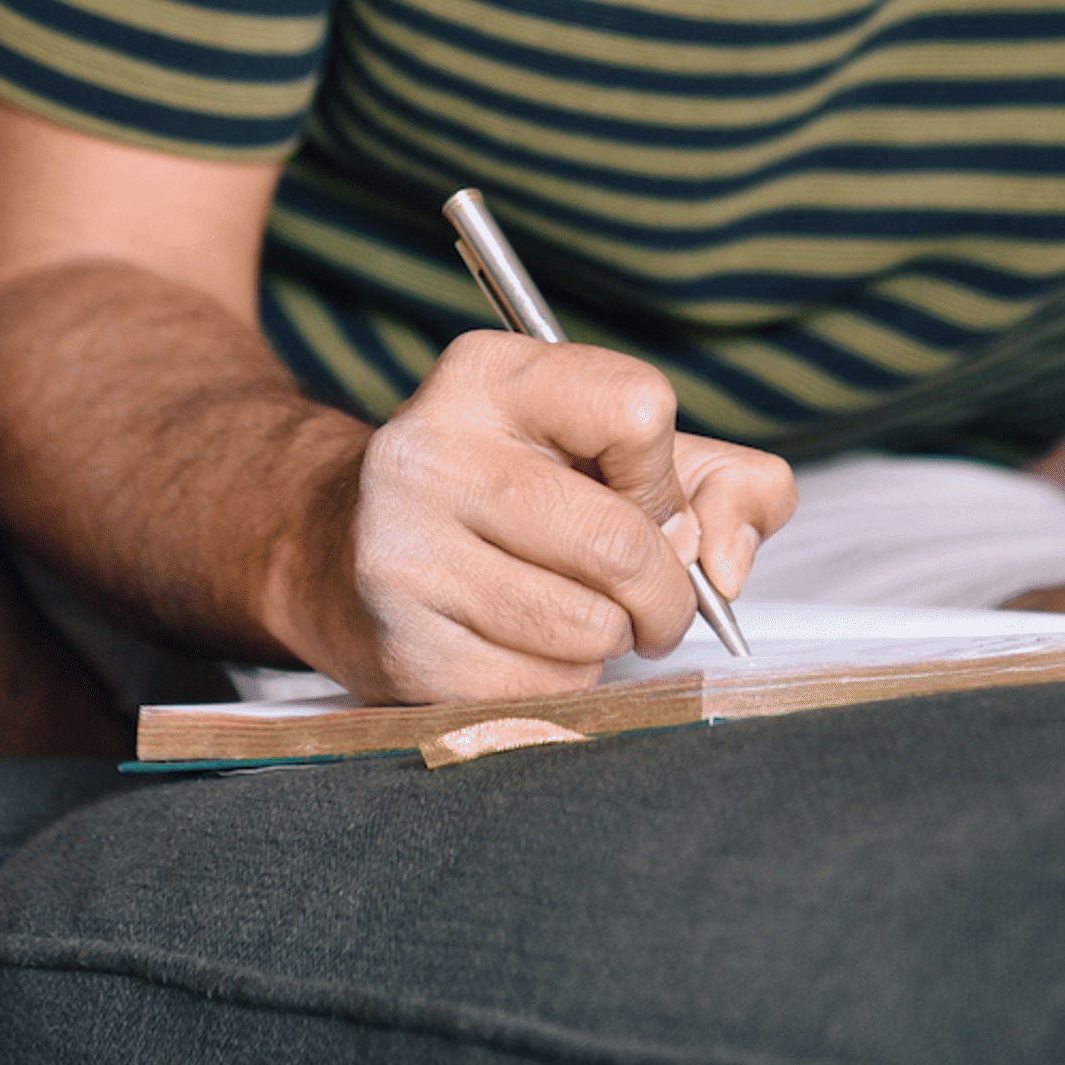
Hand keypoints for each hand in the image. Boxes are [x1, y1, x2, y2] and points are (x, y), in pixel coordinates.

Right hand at [292, 331, 794, 705]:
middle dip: (663, 593)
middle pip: (622, 544)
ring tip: (573, 614)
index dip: (663, 476)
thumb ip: (724, 484)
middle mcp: (433, 450)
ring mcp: (406, 549)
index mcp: (491, 375)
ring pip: (589, 630)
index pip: (638, 410)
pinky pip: (541, 688)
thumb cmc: (509, 496)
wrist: (335, 546)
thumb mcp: (614, 453)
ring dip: (609, 641)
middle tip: (649, 602)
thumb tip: (728, 566)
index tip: (640, 499)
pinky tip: (523, 646)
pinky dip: (561, 681)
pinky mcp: (401, 643)